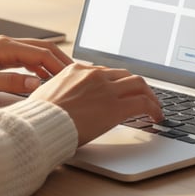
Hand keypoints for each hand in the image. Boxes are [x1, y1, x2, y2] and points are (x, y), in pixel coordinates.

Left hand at [0, 36, 72, 97]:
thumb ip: (9, 83)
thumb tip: (37, 86)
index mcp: (3, 47)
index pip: (41, 53)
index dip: (60, 66)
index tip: (75, 78)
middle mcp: (5, 44)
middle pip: (43, 49)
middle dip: (62, 62)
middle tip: (78, 78)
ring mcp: (2, 49)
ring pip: (35, 54)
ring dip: (52, 65)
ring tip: (66, 80)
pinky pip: (25, 60)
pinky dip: (39, 68)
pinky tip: (44, 80)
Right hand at [29, 63, 162, 145]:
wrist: (39, 125)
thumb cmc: (37, 116)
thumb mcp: (45, 95)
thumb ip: (60, 93)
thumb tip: (61, 101)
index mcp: (76, 70)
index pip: (104, 72)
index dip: (117, 82)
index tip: (121, 90)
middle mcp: (94, 75)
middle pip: (125, 75)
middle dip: (136, 86)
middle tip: (143, 96)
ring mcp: (106, 89)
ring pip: (138, 85)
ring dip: (149, 95)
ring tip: (154, 107)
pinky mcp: (116, 107)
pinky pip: (143, 103)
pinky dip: (153, 108)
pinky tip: (156, 117)